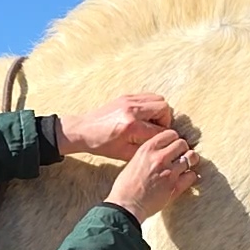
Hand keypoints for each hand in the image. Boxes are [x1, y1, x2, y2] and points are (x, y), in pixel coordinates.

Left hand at [58, 94, 173, 160]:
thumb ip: (145, 147)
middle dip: (165, 120)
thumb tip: (163, 143)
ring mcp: (129, 100)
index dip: (164, 137)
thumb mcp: (124, 153)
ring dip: (159, 111)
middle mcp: (132, 109)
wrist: (84, 130)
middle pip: (164, 108)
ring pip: (158, 99)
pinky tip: (144, 117)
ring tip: (151, 123)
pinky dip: (151, 105)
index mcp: (131, 126)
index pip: (160, 129)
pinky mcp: (126, 96)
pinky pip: (148, 96)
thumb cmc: (102, 144)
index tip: (163, 141)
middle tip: (157, 130)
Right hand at [105, 129, 202, 222]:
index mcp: (147, 149)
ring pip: (191, 158)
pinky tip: (185, 178)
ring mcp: (169, 172)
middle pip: (182, 144)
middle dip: (183, 149)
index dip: (174, 139)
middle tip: (181, 155)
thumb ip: (148, 155)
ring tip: (186, 166)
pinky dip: (190, 176)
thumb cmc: (125, 187)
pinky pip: (191, 175)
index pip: (170, 134)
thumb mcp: (133, 162)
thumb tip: (160, 153)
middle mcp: (160, 158)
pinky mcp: (175, 187)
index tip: (173, 145)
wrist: (126, 206)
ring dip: (190, 161)